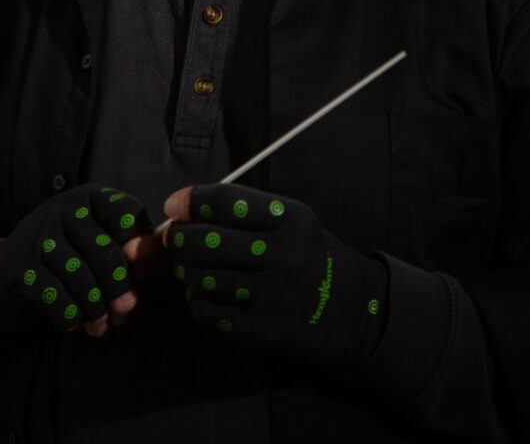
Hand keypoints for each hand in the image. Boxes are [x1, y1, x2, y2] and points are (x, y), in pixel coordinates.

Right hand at [0, 184, 157, 337]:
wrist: (8, 271)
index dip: (140, 247)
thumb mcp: (99, 245)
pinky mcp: (18, 262)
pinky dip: (69, 314)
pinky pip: (53, 294)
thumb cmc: (68, 257)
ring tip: (99, 326)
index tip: (140, 274)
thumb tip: (145, 261)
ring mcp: (38, 232)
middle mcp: (64, 207)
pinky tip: (73, 322)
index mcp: (92, 198)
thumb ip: (129, 252)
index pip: (126, 214)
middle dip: (119, 291)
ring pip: (81, 278)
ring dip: (95, 310)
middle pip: (106, 253)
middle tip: (122, 314)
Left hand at [164, 183, 386, 370]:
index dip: (191, 201)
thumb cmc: (312, 257)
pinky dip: (195, 299)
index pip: (226, 201)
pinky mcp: (261, 329)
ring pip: (202, 277)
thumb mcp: (294, 221)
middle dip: (179, 237)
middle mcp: (283, 254)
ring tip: (188, 265)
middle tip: (175, 237)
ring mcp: (271, 294)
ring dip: (185, 270)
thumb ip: (245, 211)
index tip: (174, 205)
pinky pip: (209, 310)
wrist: (355, 312)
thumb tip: (185, 206)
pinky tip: (201, 292)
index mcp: (290, 219)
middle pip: (206, 241)